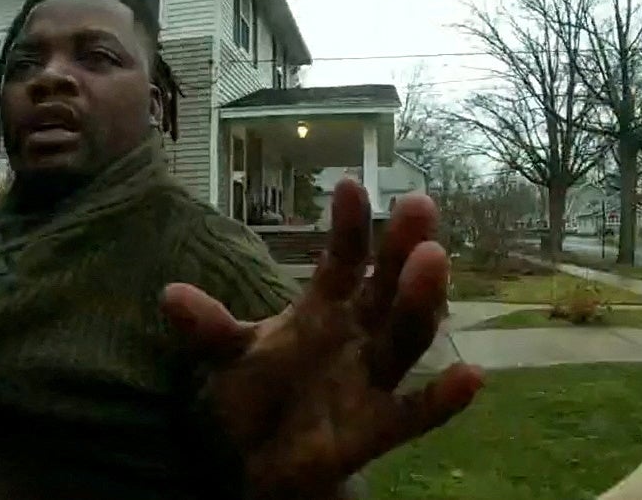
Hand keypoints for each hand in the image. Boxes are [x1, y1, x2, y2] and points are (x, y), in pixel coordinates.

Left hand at [161, 181, 484, 498]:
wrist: (262, 457)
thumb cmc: (257, 392)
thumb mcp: (229, 355)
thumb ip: (208, 329)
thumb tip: (169, 296)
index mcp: (325, 306)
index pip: (342, 259)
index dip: (347, 226)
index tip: (348, 184)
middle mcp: (358, 333)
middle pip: (385, 287)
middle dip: (400, 248)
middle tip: (418, 204)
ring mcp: (372, 378)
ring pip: (404, 336)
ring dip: (421, 301)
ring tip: (432, 258)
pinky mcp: (379, 426)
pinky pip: (415, 412)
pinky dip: (442, 399)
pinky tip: (472, 375)